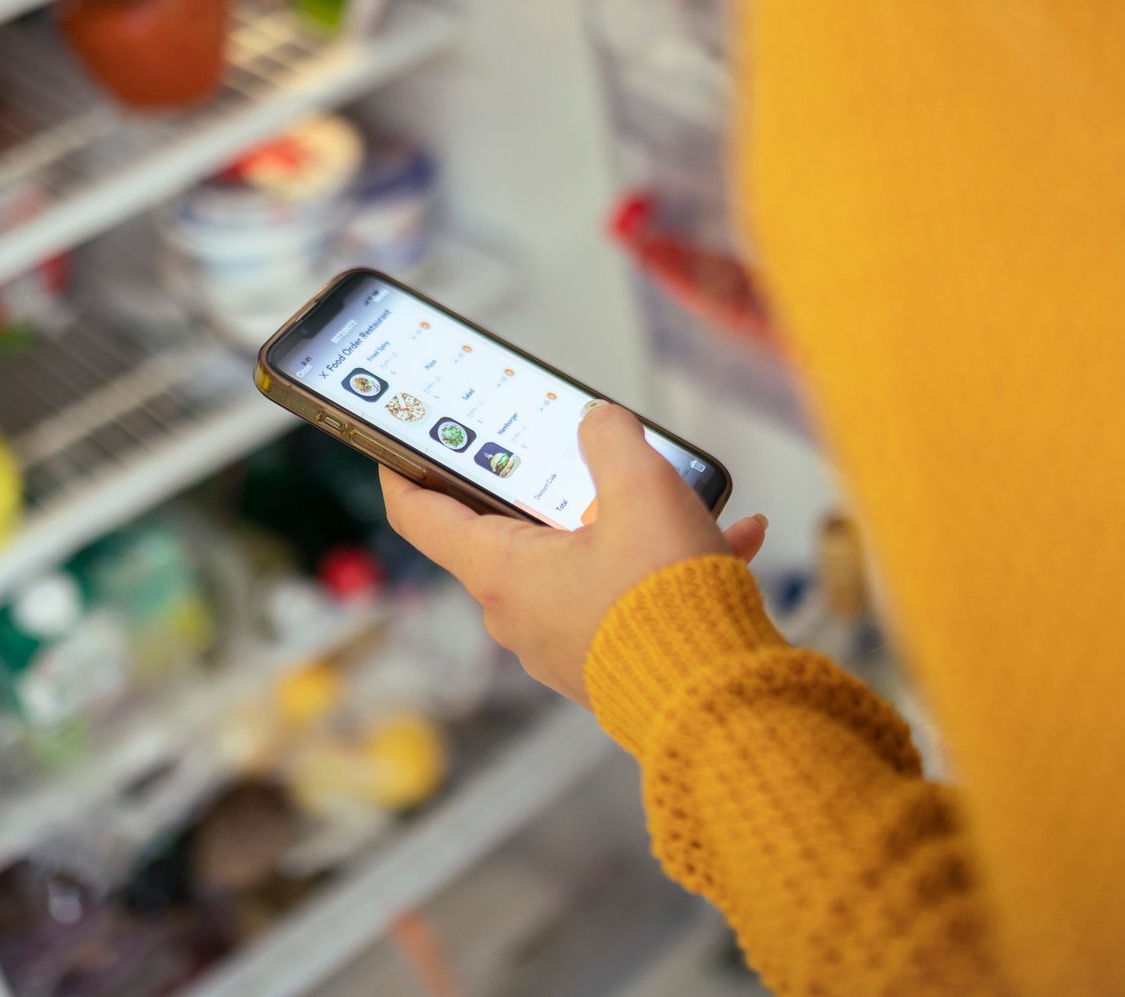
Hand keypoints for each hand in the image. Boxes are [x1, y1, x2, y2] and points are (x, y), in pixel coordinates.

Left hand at [379, 401, 766, 705]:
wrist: (718, 702)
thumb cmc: (667, 604)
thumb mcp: (642, 489)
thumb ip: (610, 438)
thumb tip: (598, 423)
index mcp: (502, 572)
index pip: (421, 516)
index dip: (402, 471)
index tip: (394, 445)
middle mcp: (519, 616)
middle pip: (510, 532)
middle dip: (548, 488)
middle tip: (574, 450)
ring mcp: (561, 645)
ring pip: (582, 562)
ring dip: (627, 526)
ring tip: (684, 496)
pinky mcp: (607, 664)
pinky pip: (624, 598)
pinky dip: (662, 567)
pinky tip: (729, 538)